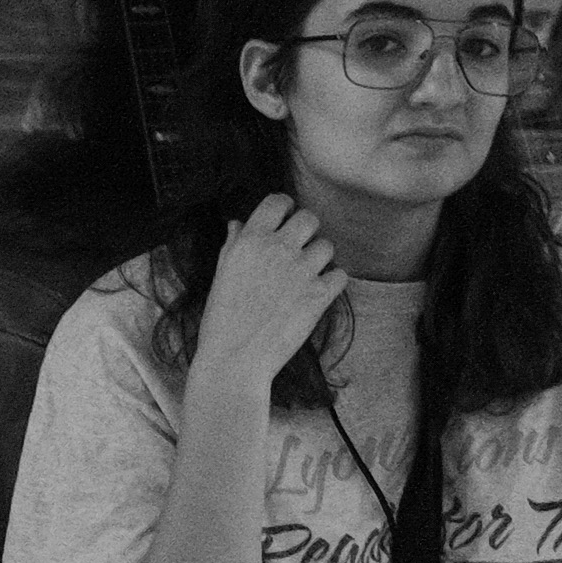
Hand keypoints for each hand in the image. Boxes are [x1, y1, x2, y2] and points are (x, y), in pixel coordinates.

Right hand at [197, 194, 349, 401]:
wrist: (235, 360)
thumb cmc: (221, 320)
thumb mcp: (221, 276)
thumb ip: (234, 245)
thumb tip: (238, 224)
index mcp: (249, 241)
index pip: (277, 202)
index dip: (284, 208)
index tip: (285, 218)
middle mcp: (278, 249)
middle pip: (309, 218)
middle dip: (306, 231)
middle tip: (298, 249)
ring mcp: (301, 271)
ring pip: (327, 246)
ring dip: (319, 258)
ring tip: (305, 276)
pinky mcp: (319, 294)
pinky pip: (340, 274)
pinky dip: (332, 282)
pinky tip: (316, 293)